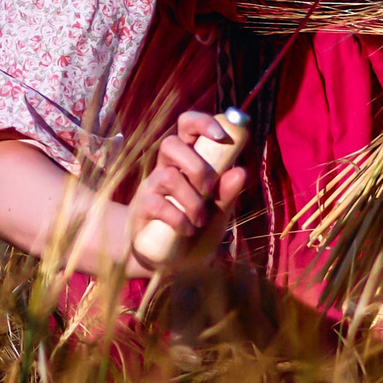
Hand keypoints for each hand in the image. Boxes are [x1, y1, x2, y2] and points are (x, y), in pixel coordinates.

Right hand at [127, 112, 249, 263]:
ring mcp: (151, 187)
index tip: (221, 136)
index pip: (187, 126)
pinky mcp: (142, 208)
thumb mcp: (218, 213)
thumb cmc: (196, 228)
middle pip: (170, 144)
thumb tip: (241, 171)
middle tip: (210, 189)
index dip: (202, 122)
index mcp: (186, 160)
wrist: (168, 260)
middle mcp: (166, 168)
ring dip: (191, 200)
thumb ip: (227, 194)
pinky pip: (157, 204)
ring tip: (200, 219)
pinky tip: (187, 230)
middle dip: (197, 166)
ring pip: (167, 176)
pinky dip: (178, 218)